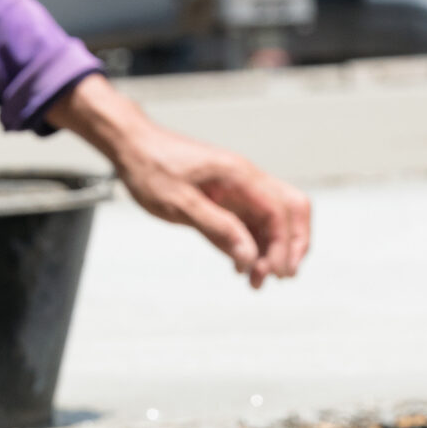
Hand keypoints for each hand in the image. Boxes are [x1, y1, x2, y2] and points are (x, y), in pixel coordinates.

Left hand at [46, 74, 310, 288]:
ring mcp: (239, 189)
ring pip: (275, 221)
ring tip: (255, 281)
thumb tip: (248, 256)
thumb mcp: (180, 203)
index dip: (284, 245)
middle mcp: (246, 180)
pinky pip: (253, 224)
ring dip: (271, 251)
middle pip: (292, 210)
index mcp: (239, 176)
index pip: (280, 212)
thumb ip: (217, 229)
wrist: (133, 147)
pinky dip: (254, 246)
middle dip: (293, 245)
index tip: (274, 273)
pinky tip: (241, 266)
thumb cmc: (153, 168)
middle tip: (279, 276)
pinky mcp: (229, 199)